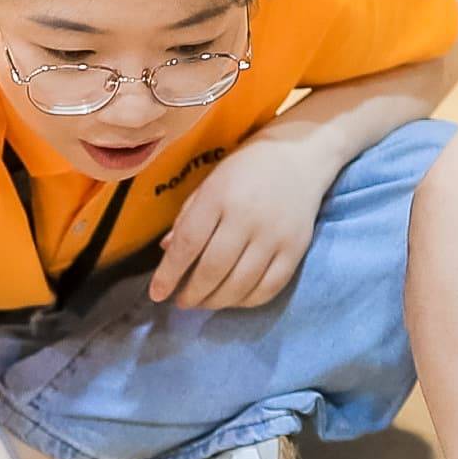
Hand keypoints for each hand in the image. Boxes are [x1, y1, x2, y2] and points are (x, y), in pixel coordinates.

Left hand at [145, 124, 345, 310]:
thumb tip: (167, 252)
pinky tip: (233, 299)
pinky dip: (246, 301)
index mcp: (219, 196)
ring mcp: (274, 236)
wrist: (300, 155)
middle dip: (192, 294)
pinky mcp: (295, 249)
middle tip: (181, 302)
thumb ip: (188, 217)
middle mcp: (246, 217)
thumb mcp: (210, 182)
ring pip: (240, 284)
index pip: (188, 242)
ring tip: (203, 303)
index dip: (169, 273)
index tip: (157, 294)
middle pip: (213, 269)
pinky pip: (268, 288)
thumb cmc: (247, 168)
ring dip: (216, 302)